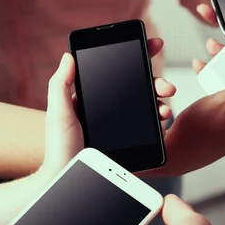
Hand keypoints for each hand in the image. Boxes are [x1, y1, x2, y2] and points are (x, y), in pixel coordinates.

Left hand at [41, 40, 176, 174]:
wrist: (68, 178)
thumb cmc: (59, 147)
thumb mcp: (58, 111)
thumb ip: (60, 83)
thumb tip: (69, 56)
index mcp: (92, 97)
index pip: (117, 71)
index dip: (137, 56)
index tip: (153, 45)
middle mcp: (109, 108)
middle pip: (138, 87)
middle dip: (157, 81)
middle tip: (166, 85)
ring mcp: (120, 125)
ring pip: (147, 105)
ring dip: (161, 101)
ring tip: (166, 105)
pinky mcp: (129, 140)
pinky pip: (149, 127)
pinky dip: (160, 120)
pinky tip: (163, 119)